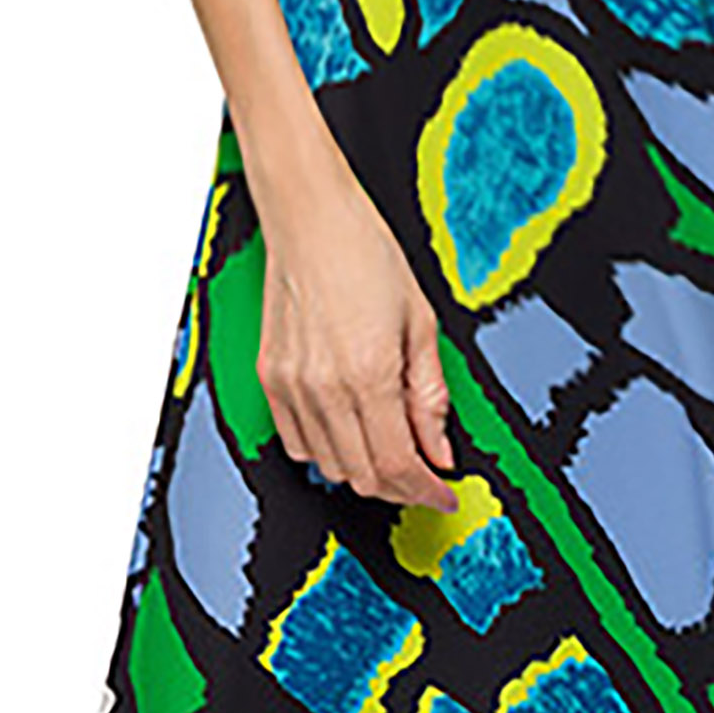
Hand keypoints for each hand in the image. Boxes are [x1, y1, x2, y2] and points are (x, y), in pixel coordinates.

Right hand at [255, 177, 465, 507]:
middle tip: (425, 478)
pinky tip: (350, 432)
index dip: (427, 490)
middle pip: (365, 475)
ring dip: (365, 471)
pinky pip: (297, 443)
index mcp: (369, 373)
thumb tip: (439, 449)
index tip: (443, 493)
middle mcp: (324, 388)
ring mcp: (291, 387)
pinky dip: (327, 452)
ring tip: (391, 451)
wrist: (311, 219)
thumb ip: (429, 396)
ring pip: (330, 466)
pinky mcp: (270, 379)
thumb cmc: (366, 255)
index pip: (400, 464)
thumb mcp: (421, 324)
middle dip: (402, 487)